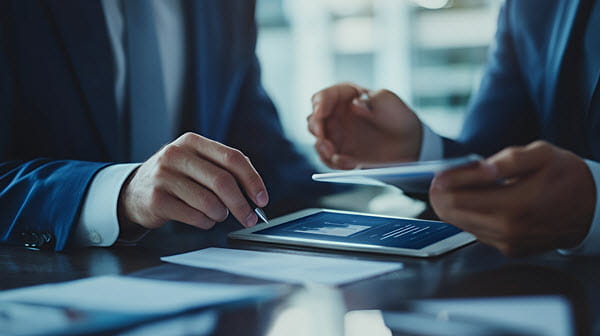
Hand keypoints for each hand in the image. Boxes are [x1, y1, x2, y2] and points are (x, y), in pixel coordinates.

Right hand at [118, 132, 268, 230]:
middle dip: (242, 205)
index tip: (262, 199)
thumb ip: (223, 171)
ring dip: (221, 215)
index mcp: (193, 142)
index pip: (233, 158)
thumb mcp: (196, 164)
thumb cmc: (176, 178)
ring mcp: (164, 176)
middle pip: (223, 182)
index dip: (252, 180)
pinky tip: (202, 219)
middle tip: (250, 218)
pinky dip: (206, 222)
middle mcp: (176, 155)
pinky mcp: (156, 199)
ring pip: (209, 202)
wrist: (134, 191)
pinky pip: (194, 216)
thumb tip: (255, 193)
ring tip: (218, 215)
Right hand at [307, 83, 422, 169]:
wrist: (408, 142)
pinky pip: (330, 160)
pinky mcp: (340, 154)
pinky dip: (335, 163)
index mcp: (343, 97)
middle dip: (315, 128)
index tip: (320, 112)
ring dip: (322, 149)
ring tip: (334, 154)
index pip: (323, 97)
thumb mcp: (388, 100)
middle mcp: (335, 116)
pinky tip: (350, 164)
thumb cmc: (396, 115)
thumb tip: (355, 104)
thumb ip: (371, 99)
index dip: (319, 104)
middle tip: (322, 137)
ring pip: (318, 142)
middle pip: (314, 120)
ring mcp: (336, 136)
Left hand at [429, 141, 594, 256]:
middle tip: (438, 182)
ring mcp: (509, 243)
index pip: (462, 198)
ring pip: (462, 225)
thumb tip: (481, 168)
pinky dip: (470, 217)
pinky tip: (473, 203)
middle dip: (442, 196)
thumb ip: (508, 160)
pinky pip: (478, 233)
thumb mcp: (541, 155)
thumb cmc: (566, 177)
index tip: (436, 176)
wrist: (592, 208)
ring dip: (454, 207)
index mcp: (517, 204)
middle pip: (455, 215)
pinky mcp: (510, 250)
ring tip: (453, 189)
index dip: (445, 185)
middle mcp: (510, 230)